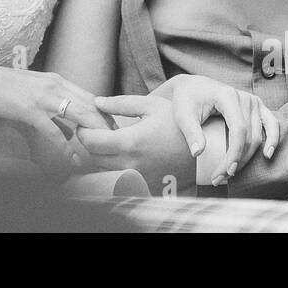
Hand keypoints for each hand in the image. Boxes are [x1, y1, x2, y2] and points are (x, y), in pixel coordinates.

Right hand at [0, 63, 106, 173]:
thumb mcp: (29, 88)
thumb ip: (46, 99)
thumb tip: (57, 116)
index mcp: (56, 79)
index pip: (89, 96)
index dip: (103, 113)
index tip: (113, 128)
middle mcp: (54, 85)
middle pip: (90, 105)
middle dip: (106, 125)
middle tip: (116, 143)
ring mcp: (43, 97)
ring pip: (79, 115)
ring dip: (93, 135)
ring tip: (102, 152)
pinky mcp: (30, 109)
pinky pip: (55, 131)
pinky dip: (66, 147)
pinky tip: (73, 159)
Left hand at [77, 94, 195, 190]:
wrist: (204, 151)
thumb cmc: (177, 125)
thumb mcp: (151, 106)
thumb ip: (120, 103)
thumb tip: (97, 102)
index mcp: (130, 142)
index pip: (90, 142)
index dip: (82, 131)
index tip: (85, 123)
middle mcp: (131, 164)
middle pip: (93, 157)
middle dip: (90, 143)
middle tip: (96, 130)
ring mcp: (137, 178)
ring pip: (104, 169)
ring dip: (101, 155)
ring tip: (110, 140)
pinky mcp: (144, 185)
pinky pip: (119, 178)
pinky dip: (114, 167)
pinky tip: (123, 153)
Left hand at [164, 75, 280, 184]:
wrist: (193, 87)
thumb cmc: (187, 100)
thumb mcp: (183, 114)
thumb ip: (191, 132)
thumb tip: (197, 153)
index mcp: (228, 96)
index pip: (238, 130)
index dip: (234, 153)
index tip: (225, 172)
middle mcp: (244, 98)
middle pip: (249, 137)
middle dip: (237, 161)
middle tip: (220, 178)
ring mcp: (253, 102)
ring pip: (258, 136)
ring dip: (247, 158)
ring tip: (231, 173)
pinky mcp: (257, 106)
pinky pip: (271, 124)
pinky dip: (273, 139)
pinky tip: (267, 154)